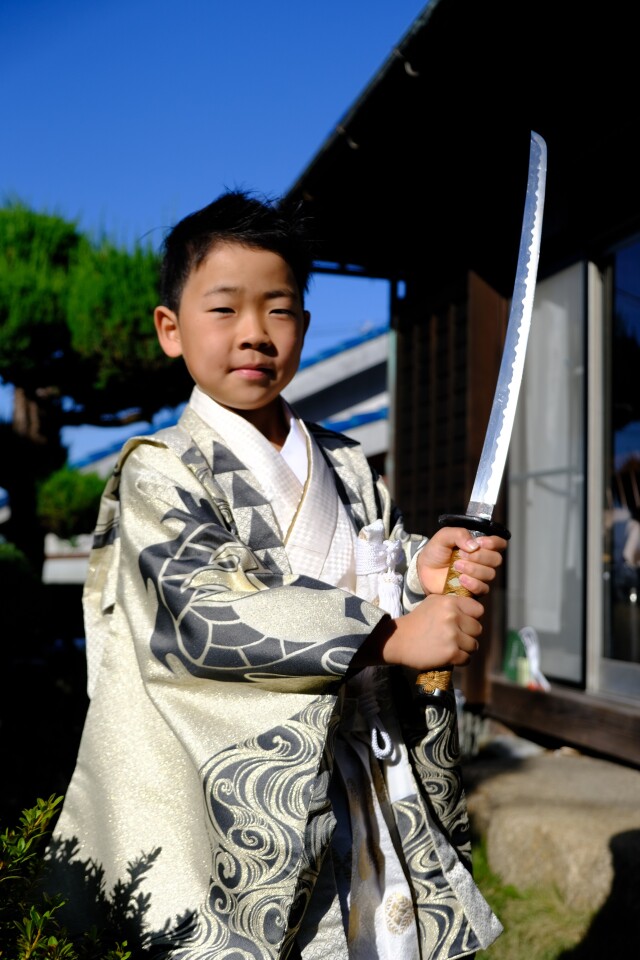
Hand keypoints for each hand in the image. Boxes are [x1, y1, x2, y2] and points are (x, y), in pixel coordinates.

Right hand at [353, 592, 483, 671]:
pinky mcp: (451, 653)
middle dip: (469, 634)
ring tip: (451, 647)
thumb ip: (453, 603)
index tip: (464, 622)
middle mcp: (453, 617)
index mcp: (450, 602)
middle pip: (478, 629)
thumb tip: (473, 610)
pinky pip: (467, 659)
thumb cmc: (417, 620)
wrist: (399, 640)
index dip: (473, 617)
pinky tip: (448, 656)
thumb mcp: (434, 602)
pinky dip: (459, 660)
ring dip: (465, 648)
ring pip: (474, 645)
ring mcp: (452, 636)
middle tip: (456, 637)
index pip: (478, 610)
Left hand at [417, 526, 507, 596]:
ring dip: (473, 569)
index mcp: (479, 545)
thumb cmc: (435, 552)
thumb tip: (474, 545)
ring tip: (456, 566)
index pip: (499, 543)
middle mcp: (482, 560)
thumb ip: (459, 534)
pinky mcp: (473, 589)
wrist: (423, 570)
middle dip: (480, 556)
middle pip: (496, 559)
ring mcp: (479, 576)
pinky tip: (460, 579)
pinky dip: (473, 583)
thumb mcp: (444, 536)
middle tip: (461, 555)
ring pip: (490, 574)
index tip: (480, 543)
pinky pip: (483, 588)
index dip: (494, 543)